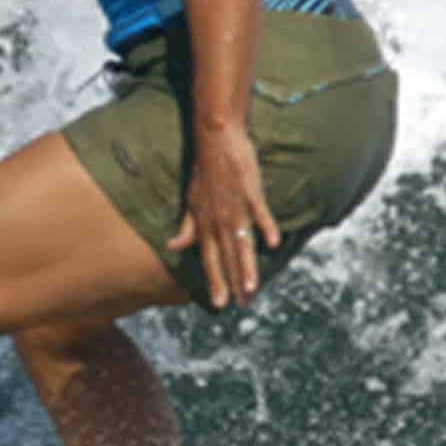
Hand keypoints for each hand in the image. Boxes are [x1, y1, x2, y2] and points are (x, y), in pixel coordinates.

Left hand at [165, 122, 279, 308]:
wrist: (215, 139)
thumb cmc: (205, 172)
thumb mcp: (191, 202)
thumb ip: (187, 227)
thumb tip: (173, 247)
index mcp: (205, 224)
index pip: (210, 259)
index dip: (215, 281)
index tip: (219, 304)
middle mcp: (218, 219)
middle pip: (228, 256)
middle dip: (234, 283)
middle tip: (242, 306)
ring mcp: (235, 206)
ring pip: (242, 242)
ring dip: (247, 266)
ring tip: (252, 288)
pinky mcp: (250, 191)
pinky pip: (259, 212)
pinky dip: (266, 226)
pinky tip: (273, 243)